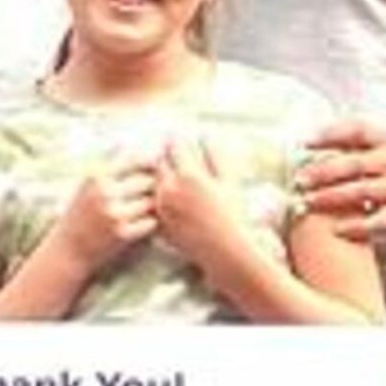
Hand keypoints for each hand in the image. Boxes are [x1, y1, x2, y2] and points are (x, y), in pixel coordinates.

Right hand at [50, 154, 158, 274]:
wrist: (68, 250)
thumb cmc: (81, 214)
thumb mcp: (88, 185)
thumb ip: (114, 168)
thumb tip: (147, 152)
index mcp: (96, 175)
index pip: (135, 160)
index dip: (150, 164)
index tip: (155, 170)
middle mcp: (105, 192)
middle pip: (147, 181)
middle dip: (152, 188)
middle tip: (149, 195)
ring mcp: (114, 213)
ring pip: (151, 202)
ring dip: (152, 206)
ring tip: (142, 210)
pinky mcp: (122, 234)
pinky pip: (150, 222)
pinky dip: (149, 223)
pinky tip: (139, 224)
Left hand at [154, 137, 250, 263]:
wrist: (227, 250)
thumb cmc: (233, 214)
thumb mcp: (229, 180)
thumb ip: (215, 154)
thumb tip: (205, 135)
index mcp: (188, 175)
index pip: (173, 146)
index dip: (176, 139)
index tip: (178, 138)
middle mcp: (170, 190)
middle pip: (158, 163)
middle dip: (164, 156)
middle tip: (169, 153)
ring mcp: (162, 208)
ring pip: (152, 183)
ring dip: (158, 175)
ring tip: (168, 175)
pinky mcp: (159, 224)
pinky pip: (152, 204)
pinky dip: (156, 197)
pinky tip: (167, 197)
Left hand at [299, 118, 385, 241]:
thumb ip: (356, 142)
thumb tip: (312, 139)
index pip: (357, 132)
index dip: (330, 135)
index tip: (304, 142)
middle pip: (352, 164)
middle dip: (322, 171)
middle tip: (298, 179)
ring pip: (358, 192)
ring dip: (330, 197)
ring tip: (307, 202)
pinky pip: (375, 221)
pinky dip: (356, 226)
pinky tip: (336, 229)